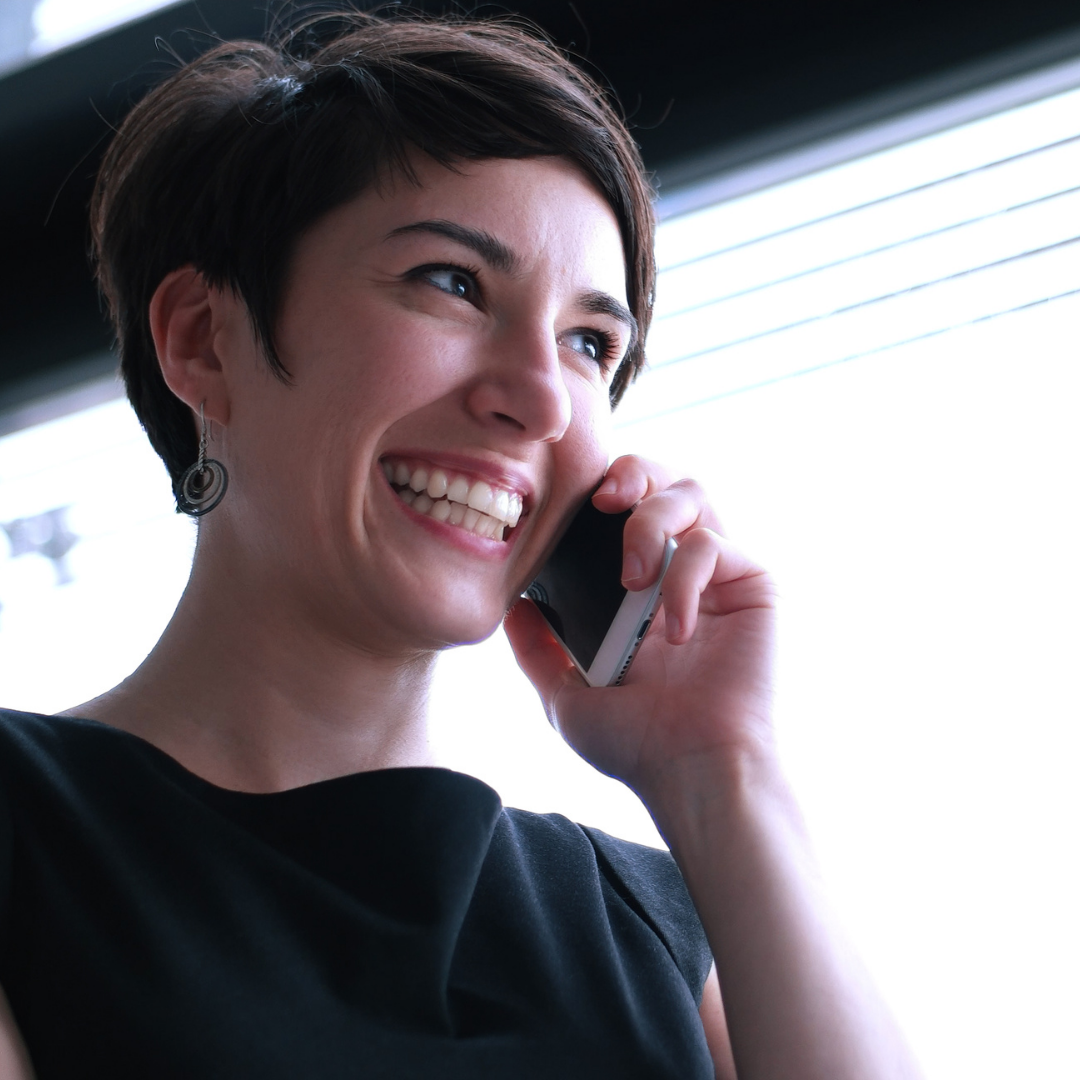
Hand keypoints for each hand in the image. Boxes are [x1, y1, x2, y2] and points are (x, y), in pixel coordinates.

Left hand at [503, 455, 777, 802]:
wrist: (692, 771)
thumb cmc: (638, 742)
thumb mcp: (566, 694)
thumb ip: (537, 648)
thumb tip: (511, 605)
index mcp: (641, 589)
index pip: (626, 509)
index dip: (604, 487)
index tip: (576, 501)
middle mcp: (682, 572)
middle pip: (666, 480)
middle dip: (634, 471)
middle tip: (605, 500)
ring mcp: (719, 577)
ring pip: (694, 495)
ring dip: (653, 521)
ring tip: (633, 578)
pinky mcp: (754, 585)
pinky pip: (715, 546)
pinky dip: (685, 579)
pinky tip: (673, 632)